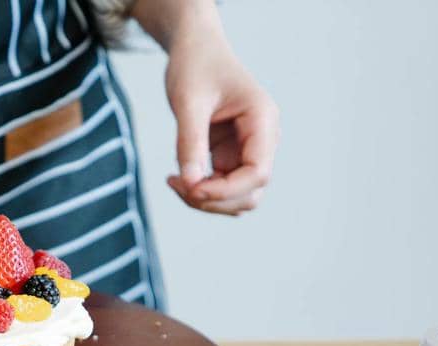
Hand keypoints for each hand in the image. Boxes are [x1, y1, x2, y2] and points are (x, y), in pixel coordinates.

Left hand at [162, 21, 279, 214]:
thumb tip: (190, 183)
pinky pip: (222, 189)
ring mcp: (248, 150)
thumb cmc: (195, 66)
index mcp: (262, 120)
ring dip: (207, 201)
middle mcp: (263, 139)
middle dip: (213, 199)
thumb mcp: (188, 100)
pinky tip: (177, 178)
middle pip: (249, 193)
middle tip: (175, 183)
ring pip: (238, 198)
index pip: (257, 173)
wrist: (195, 52)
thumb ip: (190, 141)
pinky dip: (200, 193)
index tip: (190, 188)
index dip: (225, 190)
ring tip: (175, 181)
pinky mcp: (232, 157)